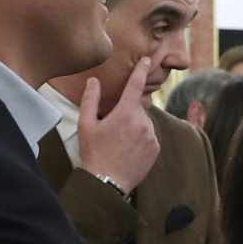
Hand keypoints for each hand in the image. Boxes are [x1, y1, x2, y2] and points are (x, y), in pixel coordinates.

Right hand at [78, 57, 159, 194]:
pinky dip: (140, 138)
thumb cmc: (93, 153)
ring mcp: (151, 136)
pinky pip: (149, 136)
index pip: (135, 85)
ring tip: (118, 142)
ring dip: (134, 126)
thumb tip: (94, 81)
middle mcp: (143, 122)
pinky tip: (127, 149)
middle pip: (137, 107)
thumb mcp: (86, 125)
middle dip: (126, 112)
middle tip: (111, 128)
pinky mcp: (156, 149)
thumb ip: (90, 99)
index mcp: (125, 113)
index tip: (147, 60)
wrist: (106, 183)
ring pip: (143, 122)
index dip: (141, 70)